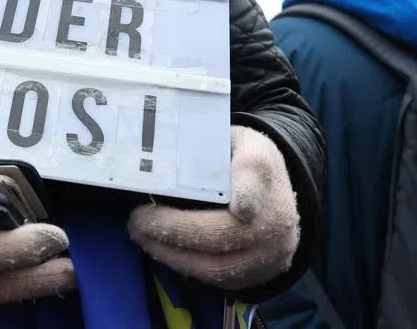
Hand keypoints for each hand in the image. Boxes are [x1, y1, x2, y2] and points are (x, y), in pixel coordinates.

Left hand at [128, 126, 298, 290]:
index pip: (255, 184)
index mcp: (265, 174)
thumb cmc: (241, 159)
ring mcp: (272, 253)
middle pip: (223, 233)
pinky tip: (163, 251)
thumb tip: (163, 154)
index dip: (247, 194)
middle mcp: (276, 220)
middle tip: (138, 222)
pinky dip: (187, 267)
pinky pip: (220, 280)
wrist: (278, 188)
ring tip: (143, 238)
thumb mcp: (231, 137)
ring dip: (173, 254)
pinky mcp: (262, 275)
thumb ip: (209, 143)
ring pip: (219, 266)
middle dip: (174, 231)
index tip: (236, 205)